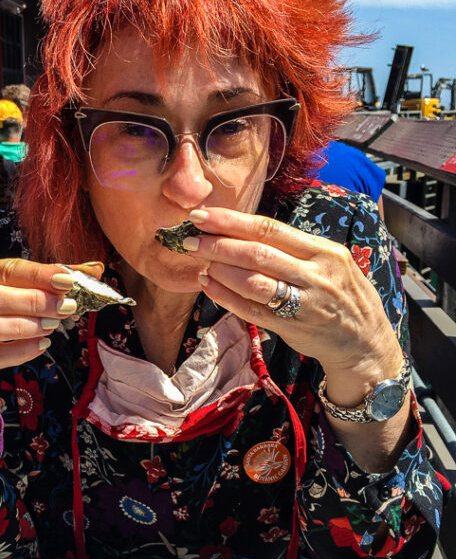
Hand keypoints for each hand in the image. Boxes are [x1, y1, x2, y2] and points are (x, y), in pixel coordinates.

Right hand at [0, 258, 103, 386]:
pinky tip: (41, 346)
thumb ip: (52, 280)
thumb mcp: (19, 291)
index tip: (67, 280)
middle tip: (64, 307)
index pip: (6, 269)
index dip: (37, 275)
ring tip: (51, 326)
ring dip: (20, 326)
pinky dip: (15, 351)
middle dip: (30, 301)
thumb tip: (96, 268)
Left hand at [183, 206, 402, 391]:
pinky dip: (227, 297)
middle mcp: (316, 275)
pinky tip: (210, 285)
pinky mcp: (293, 328)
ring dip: (220, 270)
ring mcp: (305, 304)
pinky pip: (252, 311)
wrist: (366, 343)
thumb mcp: (332, 262)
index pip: (271, 230)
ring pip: (253, 282)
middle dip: (218, 245)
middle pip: (258, 254)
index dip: (232, 221)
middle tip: (191, 239)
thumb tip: (244, 231)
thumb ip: (295, 248)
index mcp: (324, 251)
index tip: (203, 215)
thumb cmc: (343, 295)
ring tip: (199, 262)